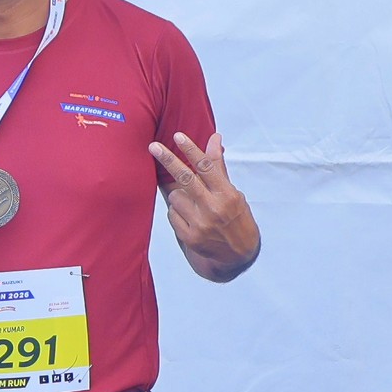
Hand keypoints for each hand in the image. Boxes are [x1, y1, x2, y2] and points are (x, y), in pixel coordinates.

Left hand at [147, 132, 259, 279]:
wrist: (239, 255)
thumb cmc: (236, 218)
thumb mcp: (233, 192)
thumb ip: (219, 167)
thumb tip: (214, 138)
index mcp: (227, 194)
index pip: (206, 167)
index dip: (191, 150)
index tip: (178, 136)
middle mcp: (213, 208)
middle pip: (185, 179)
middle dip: (168, 160)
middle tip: (153, 146)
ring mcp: (201, 224)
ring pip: (175, 197)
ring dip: (180, 196)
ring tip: (195, 205)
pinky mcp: (190, 237)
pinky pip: (172, 214)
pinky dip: (178, 213)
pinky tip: (191, 218)